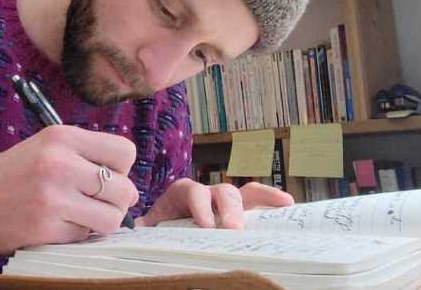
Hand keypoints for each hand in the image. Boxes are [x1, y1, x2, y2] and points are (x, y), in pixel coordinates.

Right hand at [0, 125, 138, 254]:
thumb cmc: (11, 174)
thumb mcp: (45, 147)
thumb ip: (84, 156)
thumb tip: (128, 185)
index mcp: (62, 137)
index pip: (125, 152)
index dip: (122, 170)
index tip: (106, 177)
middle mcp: (60, 162)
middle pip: (125, 189)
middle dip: (117, 201)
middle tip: (96, 204)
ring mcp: (53, 197)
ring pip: (112, 219)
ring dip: (100, 223)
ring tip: (80, 217)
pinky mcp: (46, 228)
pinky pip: (86, 237)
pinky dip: (78, 236)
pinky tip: (58, 226)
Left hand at [134, 179, 293, 228]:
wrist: (168, 224)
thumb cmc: (162, 224)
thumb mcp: (152, 224)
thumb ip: (146, 225)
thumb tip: (131, 228)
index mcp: (182, 192)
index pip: (192, 191)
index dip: (199, 205)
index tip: (205, 224)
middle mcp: (207, 192)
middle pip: (222, 192)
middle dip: (228, 209)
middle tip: (231, 229)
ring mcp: (226, 199)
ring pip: (244, 193)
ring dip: (259, 200)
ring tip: (277, 207)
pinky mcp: (241, 209)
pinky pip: (259, 202)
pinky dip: (273, 200)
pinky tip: (289, 205)